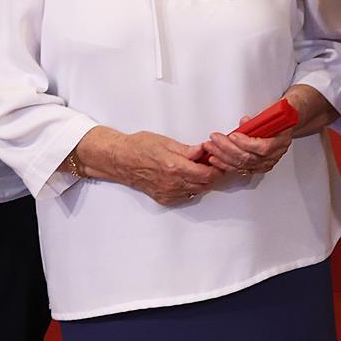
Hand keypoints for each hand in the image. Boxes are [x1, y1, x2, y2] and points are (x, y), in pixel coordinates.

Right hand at [88, 129, 218, 205]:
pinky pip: (185, 196)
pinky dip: (191, 188)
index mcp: (175, 167)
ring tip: (200, 168)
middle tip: (213, 163)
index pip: (207, 174)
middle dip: (213, 174)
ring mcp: (168, 193)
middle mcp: (172, 183)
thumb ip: (188, 150)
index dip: (217, 168)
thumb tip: (204, 150)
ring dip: (202, 182)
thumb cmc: (140, 147)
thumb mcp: (166, 142)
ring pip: (196, 191)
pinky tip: (187, 177)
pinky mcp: (163, 198)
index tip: (219, 160)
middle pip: (205, 185)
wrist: (121, 160)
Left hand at [200, 84, 332, 178]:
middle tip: (214, 139)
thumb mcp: (272, 111)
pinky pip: (239, 169)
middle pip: (248, 158)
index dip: (246, 143)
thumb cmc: (279, 115)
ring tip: (210, 147)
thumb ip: (260, 117)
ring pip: (242, 164)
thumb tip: (245, 122)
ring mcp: (265, 163)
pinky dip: (225, 164)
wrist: (286, 122)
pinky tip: (215, 159)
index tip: (233, 135)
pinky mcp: (256, 167)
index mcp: (281, 141)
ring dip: (223, 156)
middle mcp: (274, 155)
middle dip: (227, 148)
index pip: (263, 148)